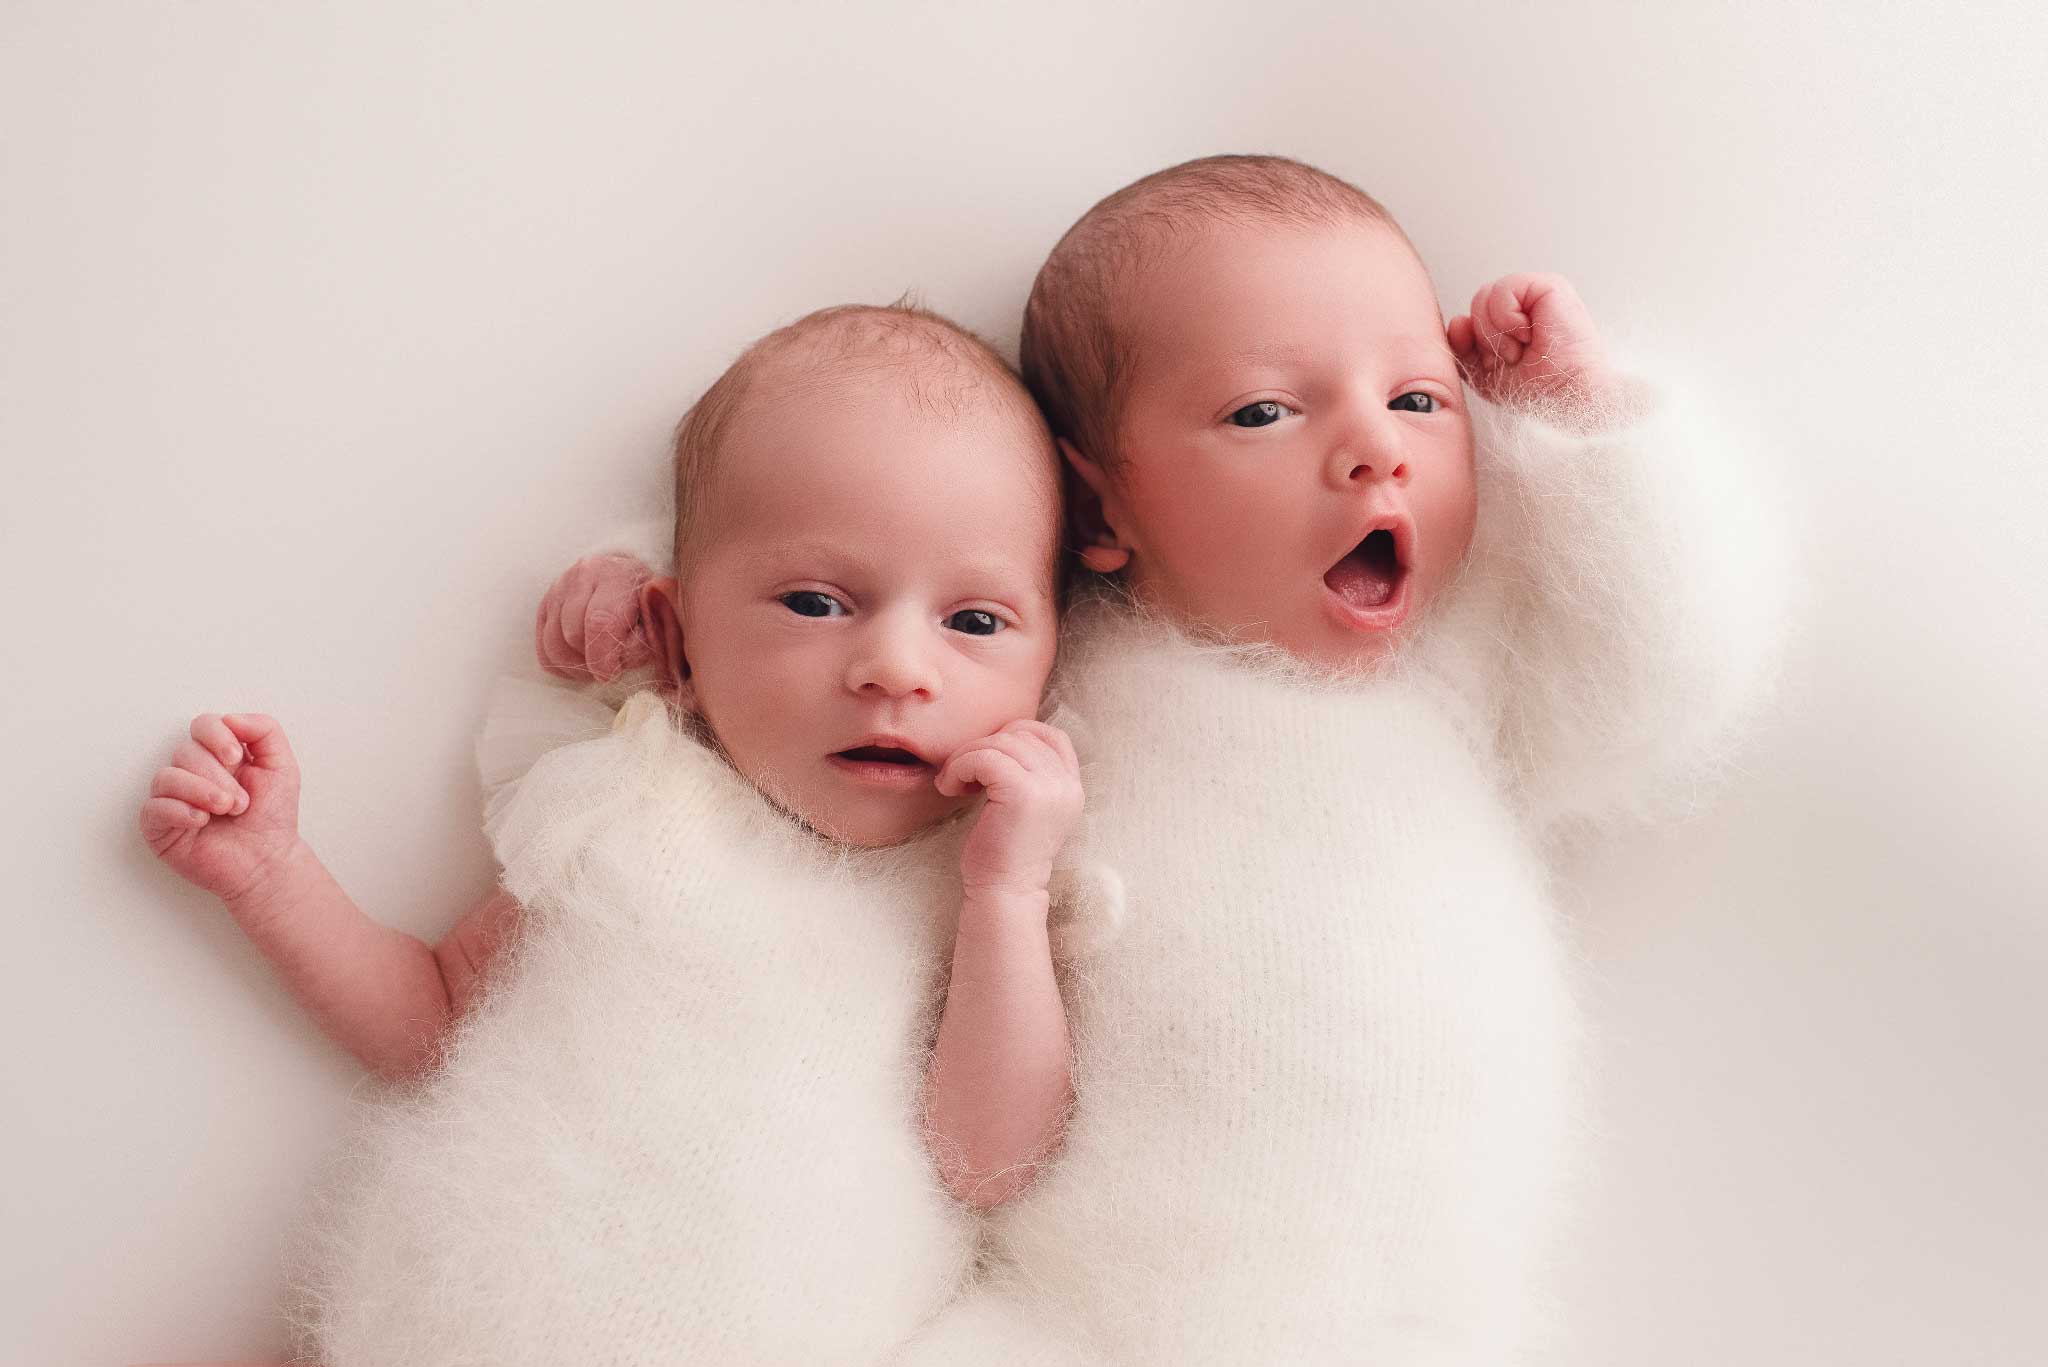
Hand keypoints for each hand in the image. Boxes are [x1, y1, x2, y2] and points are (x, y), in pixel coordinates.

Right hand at [140, 713, 303, 905]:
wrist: (267, 859)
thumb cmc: (272, 815)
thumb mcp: (281, 765)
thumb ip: (264, 730)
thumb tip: (229, 718)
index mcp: (217, 755)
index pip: (203, 725)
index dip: (216, 736)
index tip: (237, 758)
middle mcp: (191, 772)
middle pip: (186, 751)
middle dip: (218, 777)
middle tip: (240, 802)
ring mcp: (172, 798)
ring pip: (166, 777)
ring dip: (201, 792)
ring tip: (226, 811)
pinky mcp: (159, 826)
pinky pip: (153, 808)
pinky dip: (179, 811)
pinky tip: (201, 821)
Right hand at [536, 553, 656, 680]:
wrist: (633, 578)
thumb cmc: (653, 603)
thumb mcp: (664, 615)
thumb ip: (655, 635)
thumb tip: (633, 660)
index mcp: (617, 574)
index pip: (600, 622)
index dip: (604, 657)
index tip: (612, 673)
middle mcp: (582, 575)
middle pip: (573, 635)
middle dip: (593, 660)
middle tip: (613, 665)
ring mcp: (559, 588)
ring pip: (554, 645)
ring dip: (576, 665)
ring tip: (599, 664)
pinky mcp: (545, 606)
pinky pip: (544, 650)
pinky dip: (562, 665)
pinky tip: (583, 662)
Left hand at [935, 720, 1083, 901]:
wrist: (1004, 893)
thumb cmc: (1004, 854)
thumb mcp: (1027, 808)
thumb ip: (1029, 775)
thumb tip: (999, 737)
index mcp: (1071, 788)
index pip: (1052, 735)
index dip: (1015, 734)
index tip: (988, 759)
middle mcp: (1067, 785)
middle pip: (1020, 734)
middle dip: (983, 746)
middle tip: (962, 774)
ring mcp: (1049, 788)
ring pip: (999, 743)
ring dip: (966, 757)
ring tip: (954, 783)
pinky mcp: (1022, 793)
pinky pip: (984, 757)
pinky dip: (960, 766)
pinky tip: (951, 788)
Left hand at [1447, 273, 1621, 415]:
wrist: (1564, 395)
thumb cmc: (1534, 388)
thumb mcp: (1483, 373)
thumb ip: (1463, 347)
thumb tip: (1458, 320)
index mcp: (1512, 319)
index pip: (1473, 315)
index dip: (1474, 341)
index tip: (1496, 364)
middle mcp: (1525, 303)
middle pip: (1477, 302)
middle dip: (1485, 337)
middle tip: (1511, 357)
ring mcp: (1537, 292)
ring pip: (1485, 295)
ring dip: (1497, 332)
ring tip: (1521, 347)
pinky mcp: (1549, 285)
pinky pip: (1503, 289)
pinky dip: (1507, 318)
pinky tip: (1528, 334)